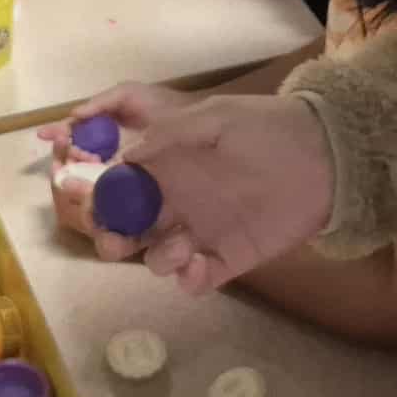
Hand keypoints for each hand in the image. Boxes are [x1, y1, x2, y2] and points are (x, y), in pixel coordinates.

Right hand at [68, 83, 333, 292]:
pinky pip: (195, 279)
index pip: (117, 177)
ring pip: (155, 256)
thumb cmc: (268, 127)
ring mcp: (200, 232)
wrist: (327, 158)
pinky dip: (189, 280)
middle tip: (113, 240)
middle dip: (111, 234)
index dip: (92, 183)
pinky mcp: (227, 259)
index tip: (69, 184)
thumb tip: (125, 158)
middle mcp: (176, 199)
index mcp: (167, 162)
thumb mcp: (216, 117)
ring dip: (155, 257)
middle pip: (126, 225)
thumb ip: (170, 134)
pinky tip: (199, 268)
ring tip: (180, 248)